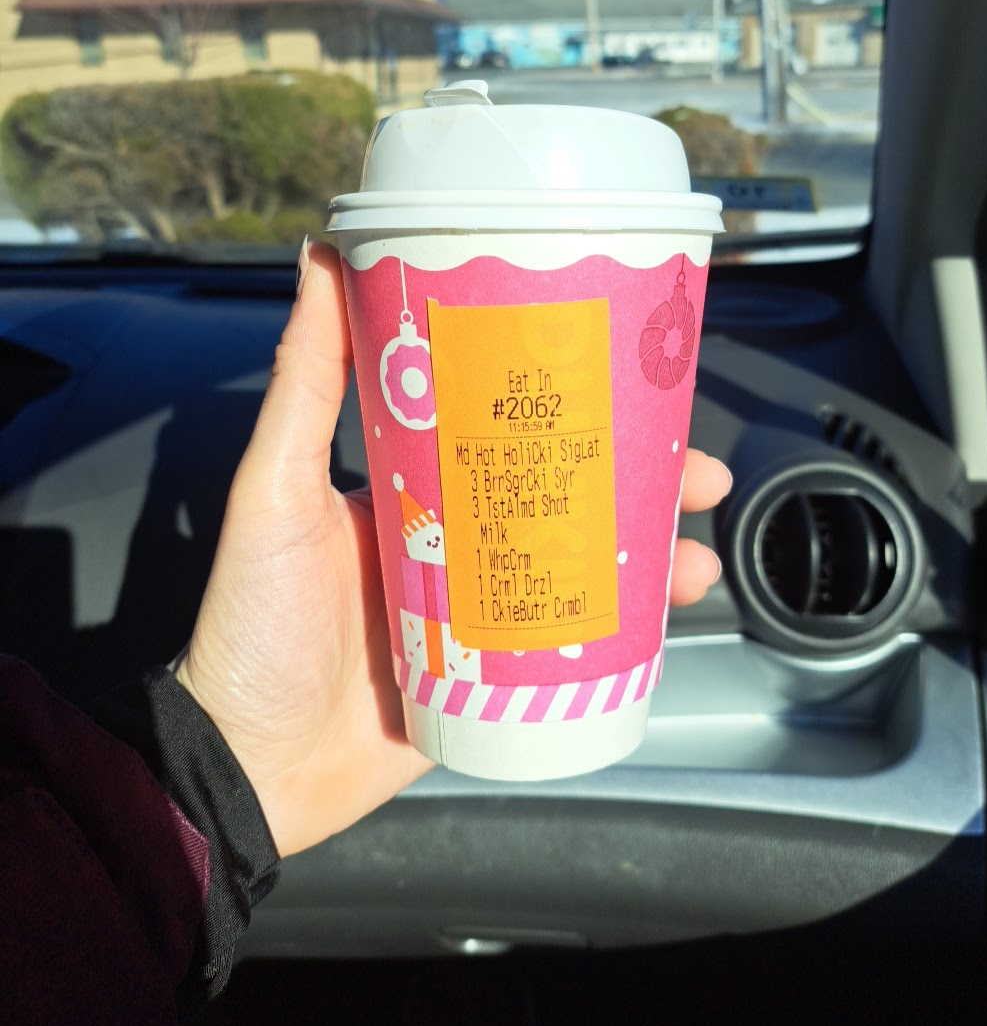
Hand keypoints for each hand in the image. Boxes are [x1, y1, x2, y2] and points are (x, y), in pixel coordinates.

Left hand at [177, 241, 732, 855]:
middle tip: (696, 469)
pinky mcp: (497, 681)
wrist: (250, 769)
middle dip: (640, 480)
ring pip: (586, 569)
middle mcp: (457, 542)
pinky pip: (574, 647)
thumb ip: (305, 383)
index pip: (510, 430)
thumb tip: (319, 256)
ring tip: (692, 555)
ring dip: (650, 556)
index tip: (631, 378)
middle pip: (567, 496)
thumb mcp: (274, 489)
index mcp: (414, 488)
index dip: (575, 405)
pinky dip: (628, 632)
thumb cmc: (253, 623)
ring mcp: (482, 614)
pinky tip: (666, 615)